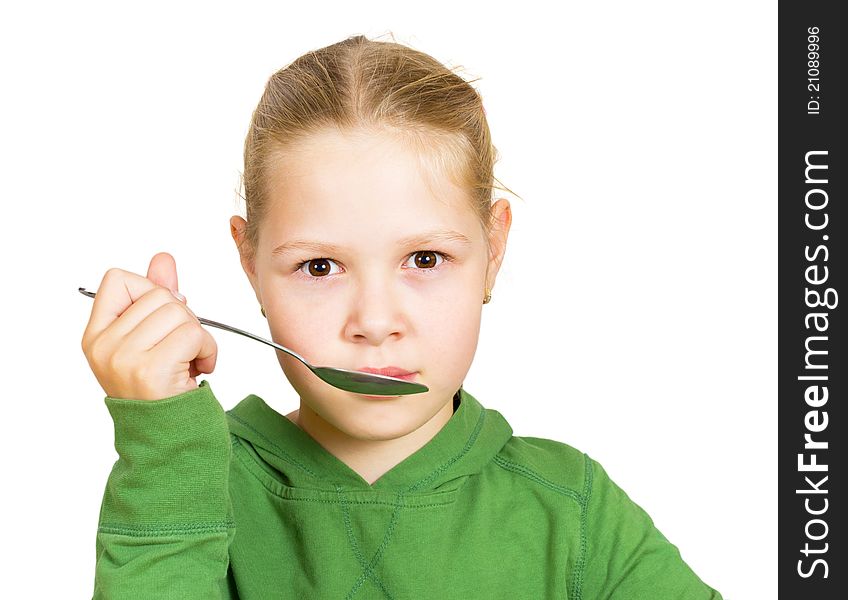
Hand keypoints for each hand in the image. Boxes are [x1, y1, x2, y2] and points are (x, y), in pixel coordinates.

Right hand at [80, 252, 217, 400]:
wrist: (170, 439)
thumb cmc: (163, 388)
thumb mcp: (154, 339)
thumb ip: (156, 297)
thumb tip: (163, 259)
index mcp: (96, 335)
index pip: (117, 280)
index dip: (150, 291)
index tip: (162, 321)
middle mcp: (104, 346)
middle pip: (159, 295)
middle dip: (184, 318)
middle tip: (182, 348)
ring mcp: (124, 358)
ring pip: (179, 313)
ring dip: (199, 336)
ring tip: (189, 361)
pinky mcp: (151, 370)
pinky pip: (194, 334)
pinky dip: (209, 350)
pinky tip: (200, 369)